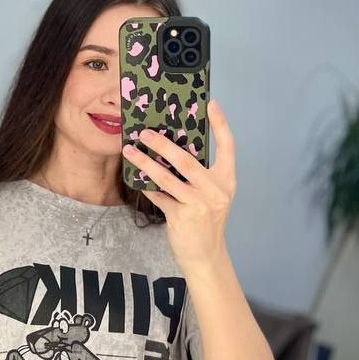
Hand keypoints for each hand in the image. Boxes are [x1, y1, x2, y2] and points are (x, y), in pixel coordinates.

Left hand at [122, 100, 235, 271]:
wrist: (205, 255)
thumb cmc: (206, 222)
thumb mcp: (212, 196)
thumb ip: (200, 176)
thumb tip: (173, 151)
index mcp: (226, 180)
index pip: (228, 146)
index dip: (220, 124)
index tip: (211, 104)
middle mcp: (215, 190)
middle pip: (187, 159)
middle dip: (162, 144)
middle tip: (145, 132)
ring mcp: (198, 203)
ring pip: (167, 177)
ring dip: (145, 162)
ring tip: (130, 150)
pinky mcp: (181, 216)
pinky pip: (159, 196)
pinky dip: (147, 186)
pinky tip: (135, 177)